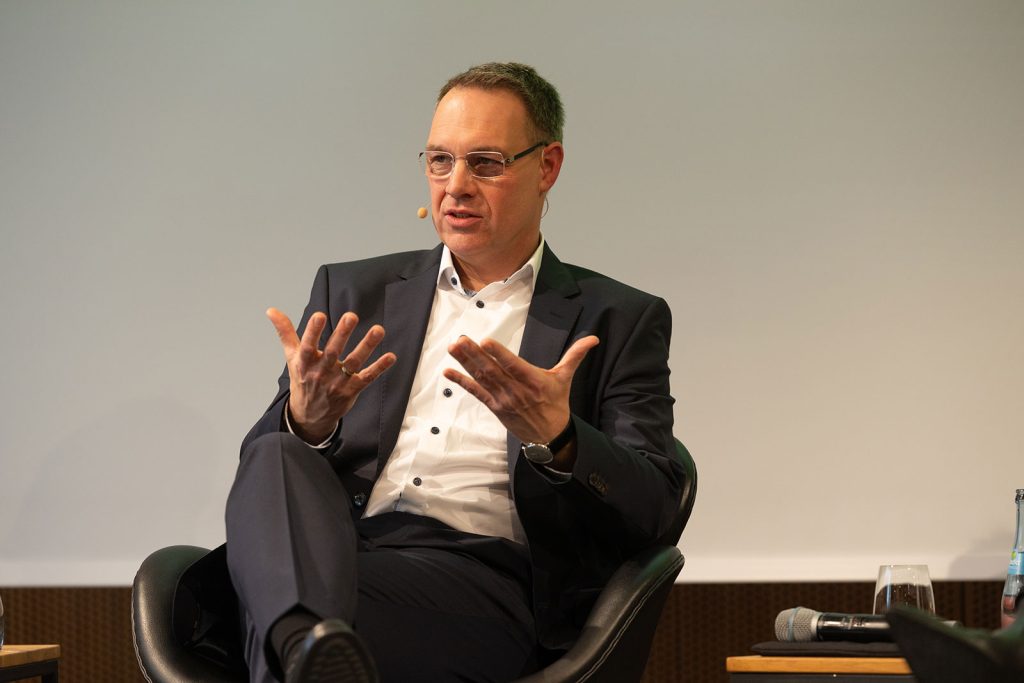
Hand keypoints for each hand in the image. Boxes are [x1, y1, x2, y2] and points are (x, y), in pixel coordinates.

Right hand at [267, 307, 396, 442]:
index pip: (308, 346)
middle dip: (342, 334)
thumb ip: (285, 332)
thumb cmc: (303, 380)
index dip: (312, 332)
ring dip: (367, 346)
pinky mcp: (352, 390)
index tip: (319, 315)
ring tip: (378, 330)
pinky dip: (379, 368)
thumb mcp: (292, 357)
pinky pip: (367, 378)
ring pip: (354, 363)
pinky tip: (390, 356)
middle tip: (351, 316)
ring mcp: (338, 382)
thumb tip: (271, 310)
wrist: (309, 416)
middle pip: (333, 352)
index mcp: (305, 363)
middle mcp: (322, 373)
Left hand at [444, 335, 598, 444]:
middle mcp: (517, 391)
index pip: (514, 365)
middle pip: (493, 371)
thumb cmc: (556, 403)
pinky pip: (476, 393)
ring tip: (453, 348)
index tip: (485, 341)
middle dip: (474, 355)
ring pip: (482, 379)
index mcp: (534, 381)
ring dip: (465, 363)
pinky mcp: (495, 407)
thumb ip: (575, 355)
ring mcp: (503, 399)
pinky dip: (462, 382)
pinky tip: (448, 372)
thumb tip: (593, 338)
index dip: (499, 354)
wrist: (549, 436)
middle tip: (460, 340)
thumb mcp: (565, 378)